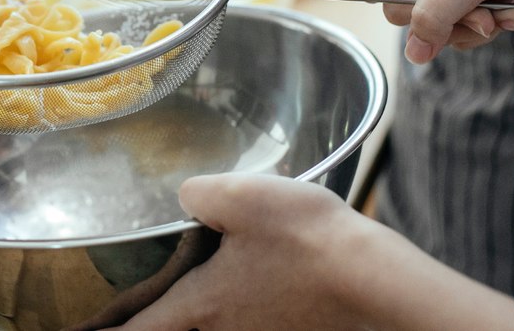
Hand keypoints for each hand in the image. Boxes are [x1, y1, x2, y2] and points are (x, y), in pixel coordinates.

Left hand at [107, 173, 513, 330]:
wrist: (374, 278)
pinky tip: (255, 278)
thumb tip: (186, 198)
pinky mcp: (293, 330)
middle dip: (160, 321)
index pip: (141, 329)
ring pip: (217, 327)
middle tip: (139, 311)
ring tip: (196, 291)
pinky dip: (242, 306)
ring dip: (203, 312)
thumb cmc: (305, 239)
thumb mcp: (239, 197)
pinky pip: (252, 321)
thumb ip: (198, 195)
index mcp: (202, 303)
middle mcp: (227, 330)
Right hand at [339, 0, 513, 63]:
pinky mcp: (474, 1)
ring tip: (499, 15)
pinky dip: (481, 30)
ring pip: (426, 23)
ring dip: (462, 27)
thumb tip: (413, 53)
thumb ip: (436, 12)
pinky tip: (512, 15)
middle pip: (393, 3)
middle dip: (431, 15)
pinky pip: (455, 31)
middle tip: (467, 10)